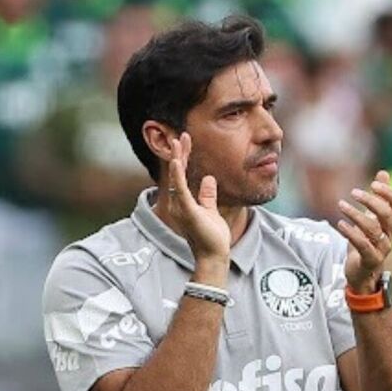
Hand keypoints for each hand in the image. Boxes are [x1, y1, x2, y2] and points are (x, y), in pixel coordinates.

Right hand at [167, 133, 230, 260]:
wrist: (214, 255)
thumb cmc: (212, 236)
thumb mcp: (211, 210)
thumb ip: (207, 195)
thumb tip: (209, 179)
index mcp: (185, 201)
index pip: (183, 174)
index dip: (184, 157)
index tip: (186, 140)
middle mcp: (179, 202)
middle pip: (178, 172)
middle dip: (180, 153)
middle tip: (181, 135)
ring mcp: (182, 207)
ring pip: (178, 178)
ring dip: (178, 159)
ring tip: (178, 142)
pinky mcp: (188, 211)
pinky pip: (181, 190)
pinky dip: (179, 175)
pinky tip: (178, 161)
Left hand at [337, 170, 391, 293]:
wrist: (363, 272)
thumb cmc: (368, 241)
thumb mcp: (373, 217)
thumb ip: (379, 196)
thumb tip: (383, 173)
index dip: (388, 192)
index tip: (373, 183)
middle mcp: (391, 234)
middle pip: (386, 213)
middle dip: (370, 200)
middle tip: (353, 192)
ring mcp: (383, 248)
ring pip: (372, 228)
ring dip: (355, 214)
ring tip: (341, 205)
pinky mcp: (371, 260)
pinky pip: (362, 245)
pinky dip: (350, 232)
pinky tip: (340, 223)